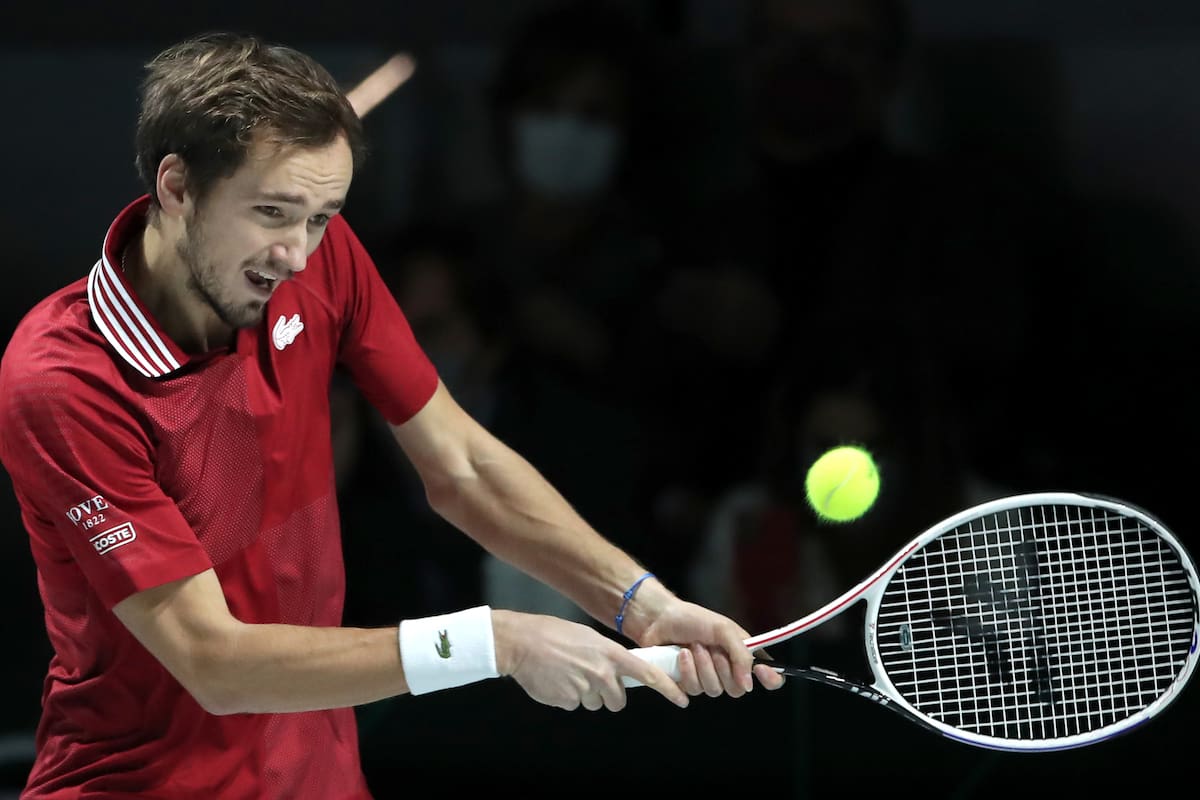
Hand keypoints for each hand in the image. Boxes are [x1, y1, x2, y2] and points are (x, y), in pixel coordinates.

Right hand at [493, 610, 688, 710]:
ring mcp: (584, 689)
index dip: (667, 689)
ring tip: (567, 673)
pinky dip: (567, 696)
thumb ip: (606, 657)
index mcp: (609, 654)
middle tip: (591, 678)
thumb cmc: (554, 635)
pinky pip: (574, 704)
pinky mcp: (567, 701)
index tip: (682, 699)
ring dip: (585, 695)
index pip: (647, 674)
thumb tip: (616, 675)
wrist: (521, 642)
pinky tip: (555, 679)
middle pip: (617, 700)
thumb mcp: (588, 638)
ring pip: (594, 703)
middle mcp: (601, 673)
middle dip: (608, 695)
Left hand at [635, 598, 786, 698]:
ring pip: (714, 690)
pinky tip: (681, 655)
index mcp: (743, 653)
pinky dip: (688, 671)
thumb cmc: (693, 618)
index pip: (769, 676)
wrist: (659, 619)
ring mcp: (708, 677)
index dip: (771, 680)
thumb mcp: (723, 630)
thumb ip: (741, 655)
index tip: (761, 671)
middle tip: (712, 648)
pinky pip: (694, 690)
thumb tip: (749, 685)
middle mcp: (728, 669)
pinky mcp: (688, 683)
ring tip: (693, 647)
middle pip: (738, 689)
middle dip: (723, 668)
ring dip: (703, 667)